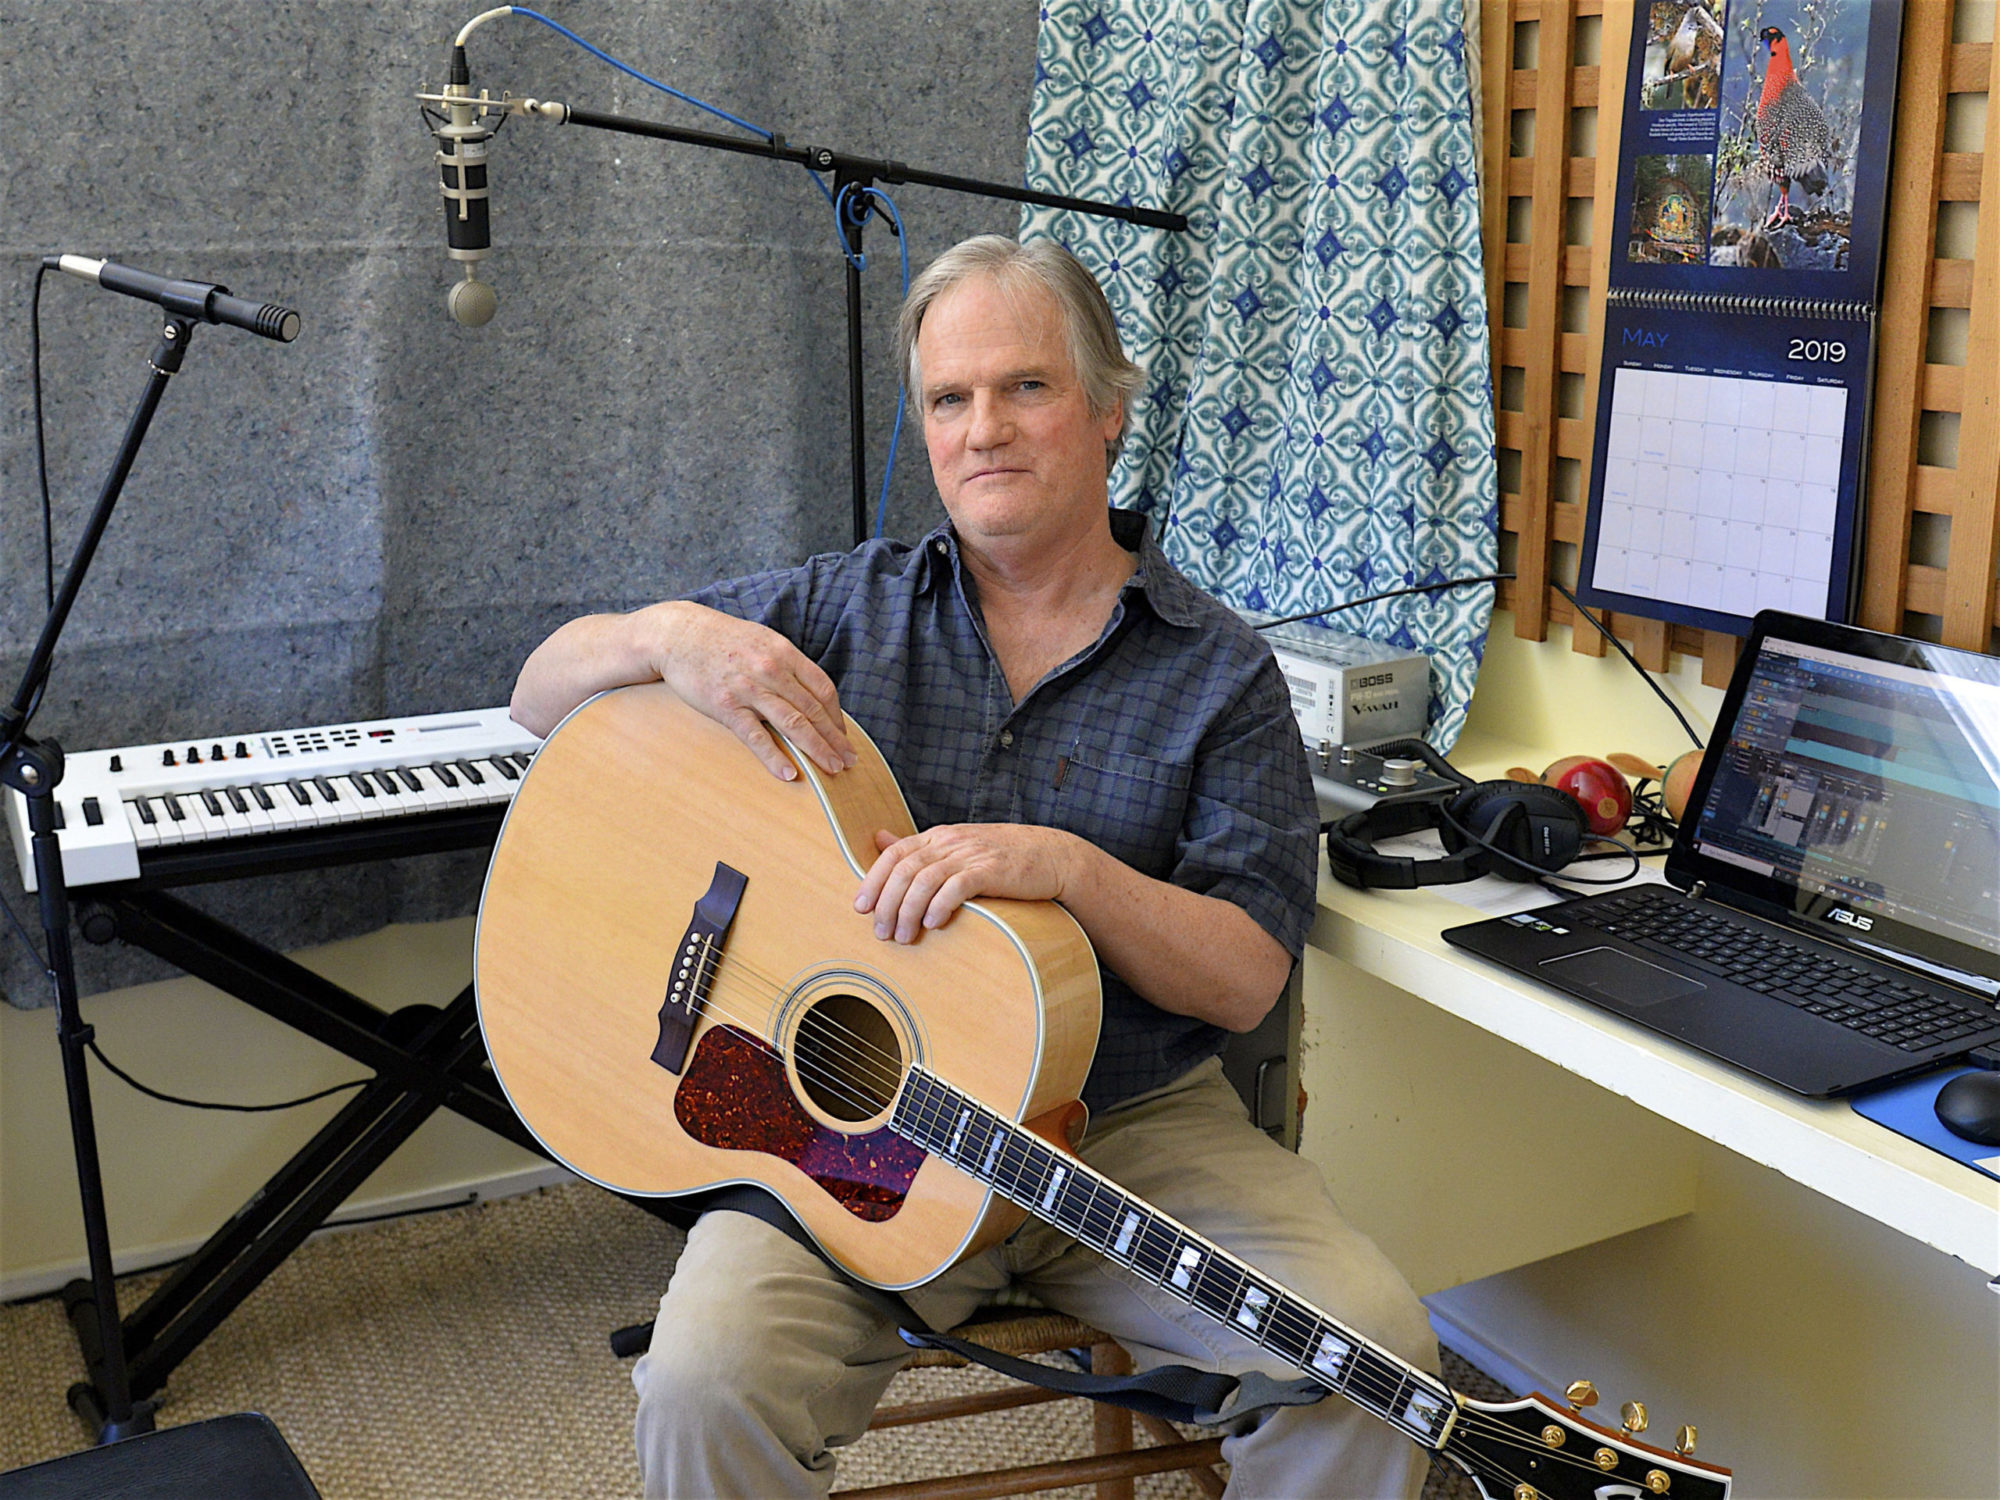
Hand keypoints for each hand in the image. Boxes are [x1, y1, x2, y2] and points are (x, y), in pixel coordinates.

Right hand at [649, 604, 855, 780]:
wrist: (678, 634)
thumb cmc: (722, 640)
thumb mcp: (762, 642)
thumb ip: (787, 665)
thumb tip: (810, 692)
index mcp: (784, 653)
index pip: (822, 689)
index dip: (837, 716)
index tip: (843, 736)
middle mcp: (771, 670)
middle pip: (813, 710)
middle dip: (835, 739)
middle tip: (849, 761)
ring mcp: (749, 689)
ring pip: (793, 724)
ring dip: (817, 749)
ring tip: (833, 769)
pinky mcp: (726, 706)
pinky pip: (756, 737)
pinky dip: (775, 758)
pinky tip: (791, 774)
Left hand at [855, 824, 1087, 942]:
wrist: (1051, 855)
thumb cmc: (1001, 857)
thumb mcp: (956, 846)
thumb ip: (919, 847)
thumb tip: (879, 839)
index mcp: (938, 837)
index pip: (894, 854)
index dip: (872, 880)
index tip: (860, 908)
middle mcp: (950, 842)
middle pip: (904, 870)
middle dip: (887, 904)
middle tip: (882, 933)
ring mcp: (970, 854)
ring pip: (925, 880)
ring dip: (909, 911)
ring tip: (904, 938)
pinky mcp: (991, 871)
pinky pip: (957, 886)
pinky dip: (940, 905)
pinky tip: (933, 924)